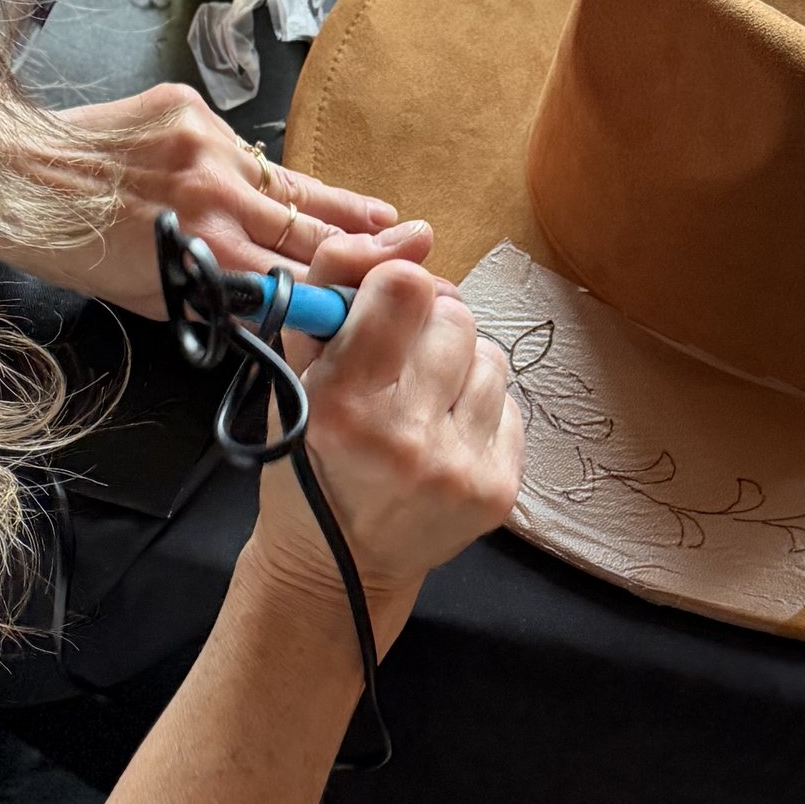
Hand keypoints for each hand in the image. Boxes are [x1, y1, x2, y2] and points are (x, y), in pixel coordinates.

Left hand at [10, 84, 429, 316]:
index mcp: (206, 254)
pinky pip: (243, 152)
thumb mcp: (148, 296)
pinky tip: (281, 189)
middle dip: (371, 244)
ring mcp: (207, 146)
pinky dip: (260, 175)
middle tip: (422, 248)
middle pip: (314, 228)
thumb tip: (274, 303)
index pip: (300, 279)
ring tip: (388, 217)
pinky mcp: (190, 108)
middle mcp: (216, 196)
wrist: (9, 170)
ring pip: (289, 186)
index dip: (353, 289)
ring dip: (340, 206)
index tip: (396, 293)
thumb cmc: (69, 247)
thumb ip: (217, 297)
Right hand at [247, 255, 522, 641]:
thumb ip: (334, 287)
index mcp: (340, 403)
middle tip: (397, 367)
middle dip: (426, 328)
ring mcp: (458, 468)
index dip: (392, 284)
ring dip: (458, 367)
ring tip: (421, 404)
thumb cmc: (307, 459)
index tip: (379, 309)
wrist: (337, 568)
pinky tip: (444, 435)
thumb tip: (413, 235)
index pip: (403, 286)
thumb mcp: (294, 370)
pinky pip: (510, 402)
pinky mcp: (499, 490)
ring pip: (489, 355)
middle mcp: (404, 438)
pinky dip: (479, 408)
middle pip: (453, 314)